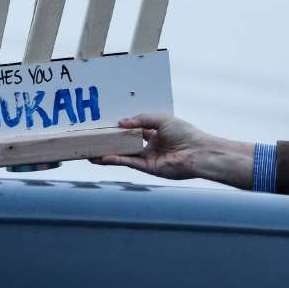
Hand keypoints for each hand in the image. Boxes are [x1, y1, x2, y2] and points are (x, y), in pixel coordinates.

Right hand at [91, 114, 254, 188]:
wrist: (197, 152)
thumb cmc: (185, 133)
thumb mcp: (161, 119)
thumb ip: (141, 120)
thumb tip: (121, 122)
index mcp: (155, 133)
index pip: (134, 129)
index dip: (120, 127)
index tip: (105, 124)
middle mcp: (150, 146)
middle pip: (125, 143)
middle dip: (110, 142)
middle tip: (93, 138)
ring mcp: (148, 157)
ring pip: (123, 155)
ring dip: (107, 153)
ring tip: (90, 151)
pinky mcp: (148, 168)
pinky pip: (128, 162)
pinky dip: (115, 160)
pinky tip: (103, 157)